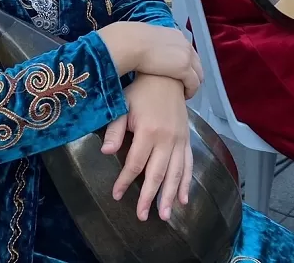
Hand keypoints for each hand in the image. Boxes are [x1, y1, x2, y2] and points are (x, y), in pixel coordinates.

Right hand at [98, 22, 203, 97]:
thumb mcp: (147, 39)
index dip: (186, 64)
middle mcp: (185, 44)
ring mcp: (187, 56)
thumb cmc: (131, 43)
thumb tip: (148, 50)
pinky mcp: (185, 69)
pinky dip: (190, 91)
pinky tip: (184, 96)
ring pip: (198, 74)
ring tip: (185, 93)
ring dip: (192, 85)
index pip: (187, 51)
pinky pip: (194, 84)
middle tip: (185, 86)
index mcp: (175, 35)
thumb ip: (153, 45)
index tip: (179, 73)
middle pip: (197, 63)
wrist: (132, 44)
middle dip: (193, 75)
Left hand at [102, 75, 191, 221]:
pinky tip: (183, 199)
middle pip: (157, 174)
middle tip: (142, 216)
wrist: (167, 76)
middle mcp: (167, 139)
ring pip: (175, 174)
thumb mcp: (122, 105)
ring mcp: (180, 141)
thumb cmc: (140, 91)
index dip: (125, 181)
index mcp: (149, 131)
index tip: (117, 195)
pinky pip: (188, 165)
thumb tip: (105, 152)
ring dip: (170, 196)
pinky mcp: (186, 140)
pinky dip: (186, 183)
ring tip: (165, 215)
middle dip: (149, 197)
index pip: (135, 163)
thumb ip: (115, 130)